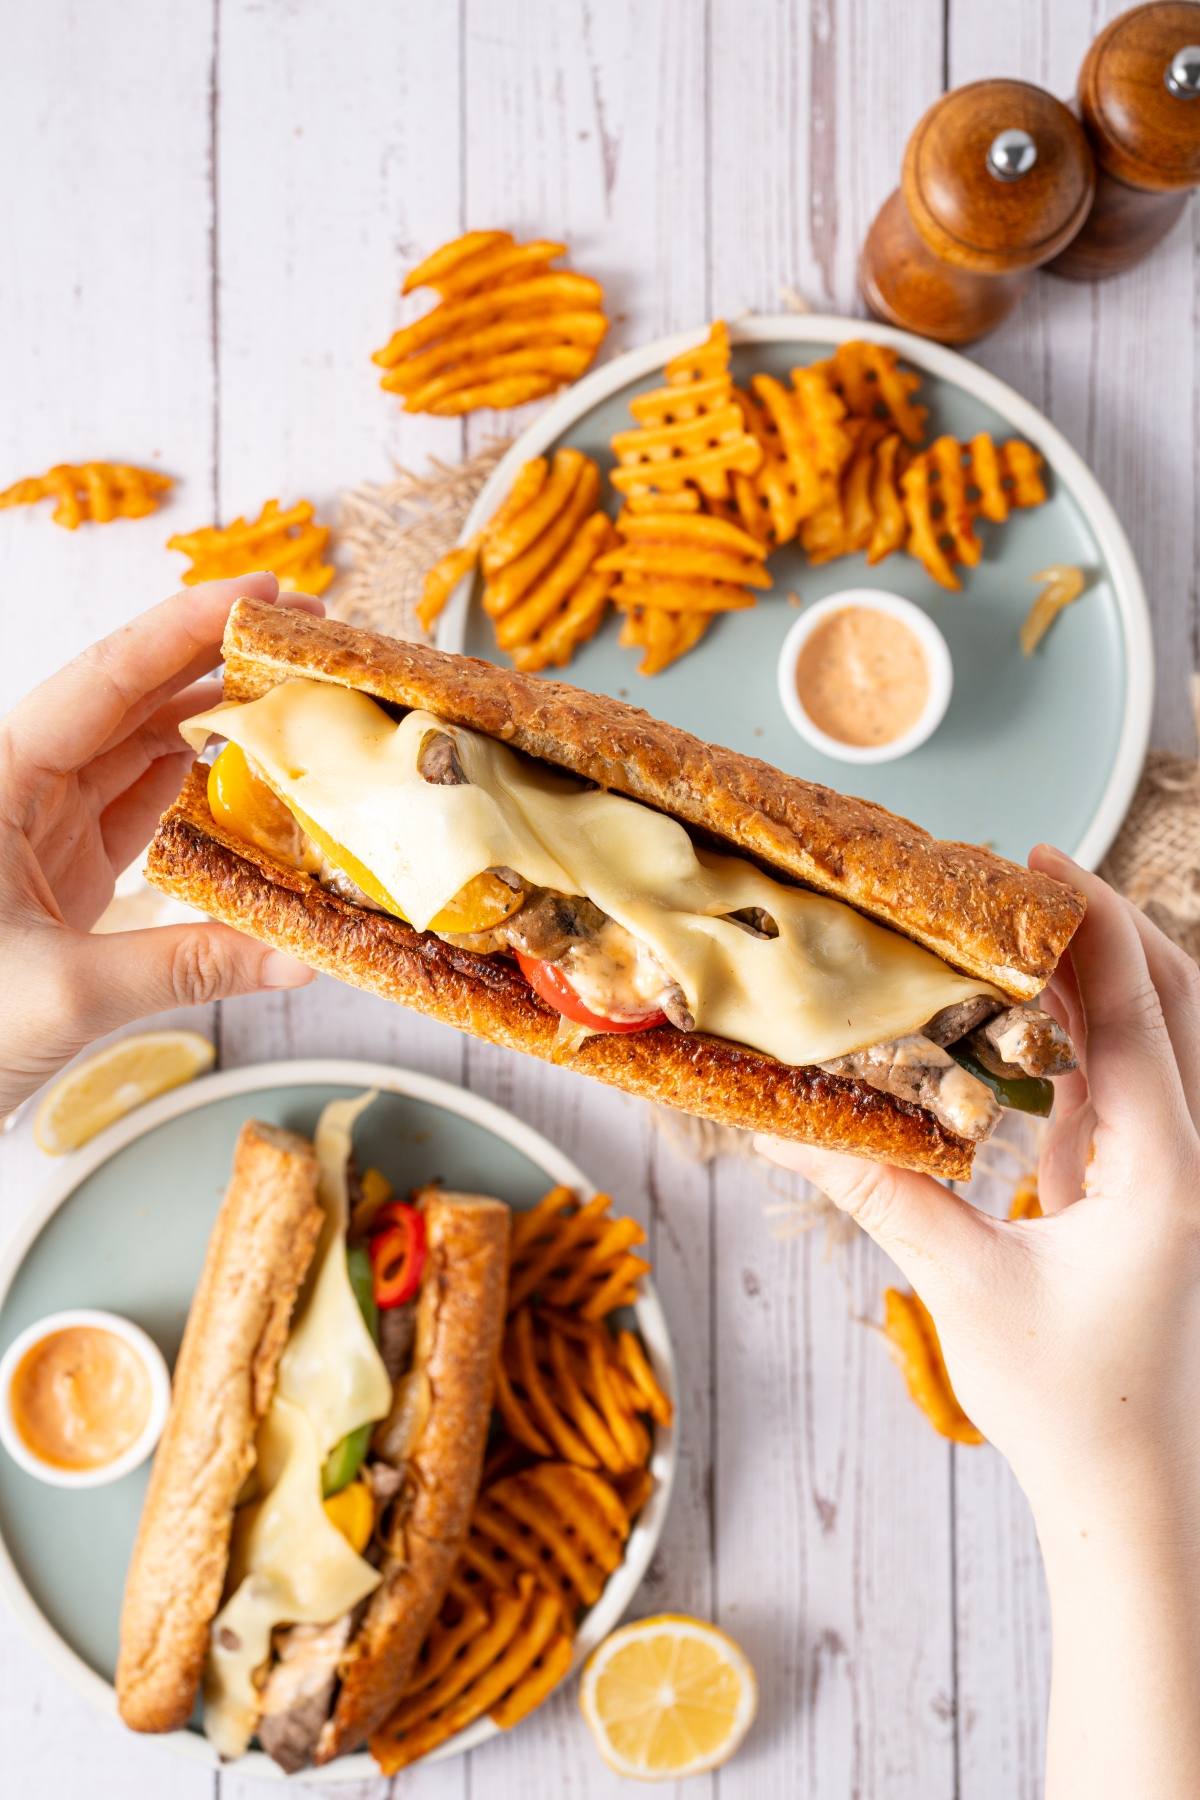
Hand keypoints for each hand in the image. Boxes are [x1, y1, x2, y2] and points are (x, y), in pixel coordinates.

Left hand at [0, 574, 317, 1117]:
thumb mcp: (65, 995)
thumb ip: (187, 967)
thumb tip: (298, 959)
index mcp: (0, 781)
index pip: (107, 680)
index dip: (187, 627)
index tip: (266, 591)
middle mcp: (19, 788)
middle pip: (130, 701)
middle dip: (217, 662)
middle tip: (307, 639)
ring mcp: (41, 829)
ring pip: (140, 753)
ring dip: (215, 726)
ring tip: (297, 703)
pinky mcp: (62, 873)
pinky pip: (141, 810)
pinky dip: (199, 794)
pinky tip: (253, 783)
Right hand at [757, 849, 1199, 1506]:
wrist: (1127, 1490)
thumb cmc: (1070, 1404)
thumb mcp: (964, 1288)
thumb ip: (881, 1195)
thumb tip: (790, 1124)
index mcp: (1166, 1168)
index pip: (1138, 1010)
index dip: (1094, 923)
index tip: (1039, 860)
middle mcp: (1184, 1154)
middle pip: (1173, 1001)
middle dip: (1108, 927)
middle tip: (1025, 877)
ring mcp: (1166, 1168)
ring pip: (1153, 1038)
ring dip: (1095, 976)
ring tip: (1014, 927)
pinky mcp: (1137, 1188)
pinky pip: (1120, 1082)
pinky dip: (1077, 1034)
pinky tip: (1016, 1016)